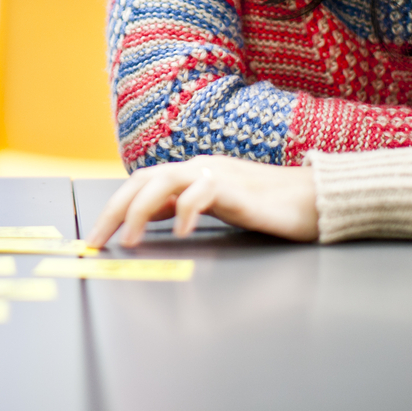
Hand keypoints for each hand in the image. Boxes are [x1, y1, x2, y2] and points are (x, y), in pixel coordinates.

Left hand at [88, 155, 318, 247]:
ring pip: (164, 180)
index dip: (114, 208)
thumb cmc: (266, 207)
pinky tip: (180, 233)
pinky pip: (204, 191)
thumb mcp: (213, 209)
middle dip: (115, 210)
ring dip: (140, 210)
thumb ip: (179, 207)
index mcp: (191, 174)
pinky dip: (186, 209)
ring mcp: (218, 175)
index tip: (97, 238)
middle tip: (96, 242)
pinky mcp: (239, 188)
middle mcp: (199, 169)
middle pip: (144, 179)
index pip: (141, 184)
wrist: (314, 200)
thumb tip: (144, 217)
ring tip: (129, 242)